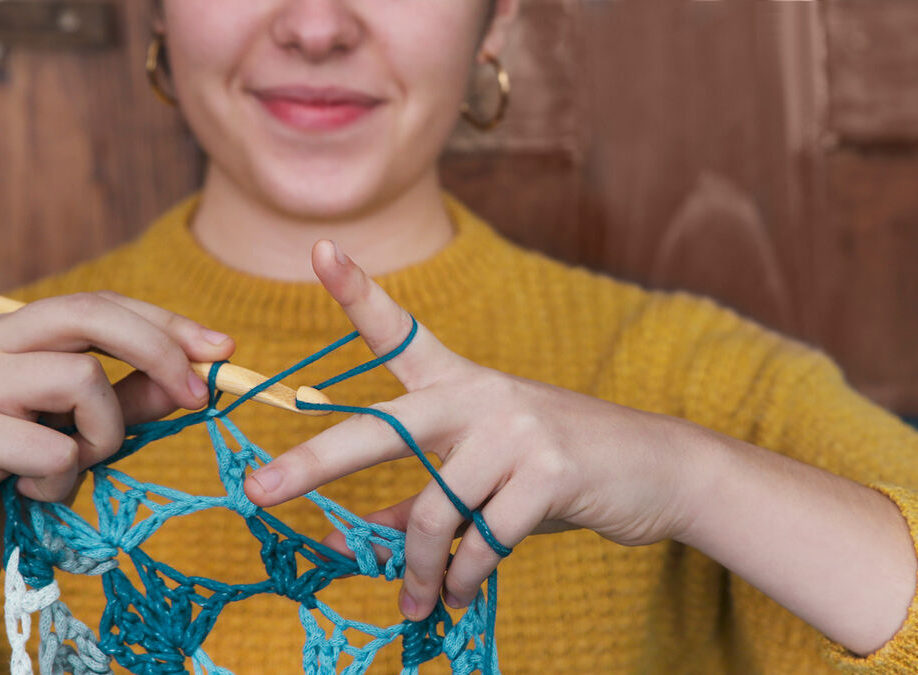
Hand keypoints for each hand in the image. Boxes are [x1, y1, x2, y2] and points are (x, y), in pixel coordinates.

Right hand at [0, 292, 234, 612]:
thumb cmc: (17, 489)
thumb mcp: (87, 435)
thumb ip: (133, 399)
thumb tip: (199, 370)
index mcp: (8, 334)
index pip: (98, 305)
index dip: (165, 323)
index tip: (222, 348)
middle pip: (91, 314)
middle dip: (160, 350)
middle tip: (199, 394)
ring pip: (83, 379)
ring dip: (103, 436)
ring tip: (72, 468)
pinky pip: (57, 450)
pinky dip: (64, 482)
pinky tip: (30, 495)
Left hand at [244, 241, 711, 620]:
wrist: (658, 469)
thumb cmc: (553, 471)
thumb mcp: (483, 475)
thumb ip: (419, 498)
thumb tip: (357, 537)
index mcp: (459, 383)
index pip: (400, 331)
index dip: (358, 292)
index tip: (320, 250)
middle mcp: (480, 394)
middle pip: (383, 428)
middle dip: (315, 461)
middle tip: (259, 491)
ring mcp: (516, 429)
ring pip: (436, 510)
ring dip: (420, 568)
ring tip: (417, 602)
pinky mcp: (550, 472)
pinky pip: (485, 540)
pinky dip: (466, 578)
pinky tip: (460, 596)